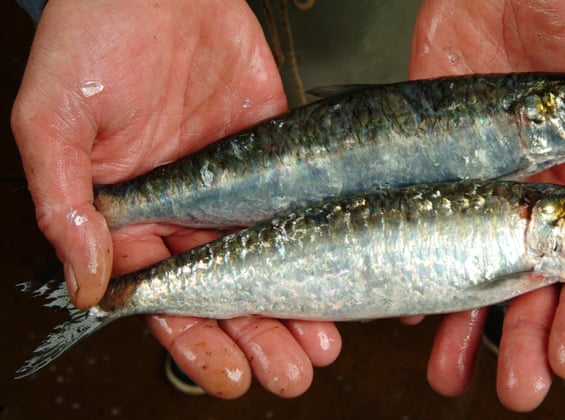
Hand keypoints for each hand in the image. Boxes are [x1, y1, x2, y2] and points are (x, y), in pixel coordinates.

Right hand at [12, 0, 339, 397]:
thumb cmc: (93, 39)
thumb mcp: (55, 121)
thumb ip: (65, 204)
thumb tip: (87, 283)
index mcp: (134, 219)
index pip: (166, 300)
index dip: (197, 342)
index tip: (229, 375)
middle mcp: (189, 212)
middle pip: (228, 292)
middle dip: (259, 338)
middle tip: (292, 373)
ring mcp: (236, 189)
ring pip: (272, 260)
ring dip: (298, 304)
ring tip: (324, 344)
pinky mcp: (274, 155)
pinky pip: (302, 206)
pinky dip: (324, 239)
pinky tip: (345, 268)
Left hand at [409, 0, 564, 410]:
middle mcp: (537, 191)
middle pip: (529, 282)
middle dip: (523, 340)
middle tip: (516, 390)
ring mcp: (481, 181)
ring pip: (470, 266)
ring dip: (462, 323)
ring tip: (450, 375)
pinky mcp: (435, 161)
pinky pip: (421, 222)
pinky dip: (411, 263)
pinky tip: (409, 306)